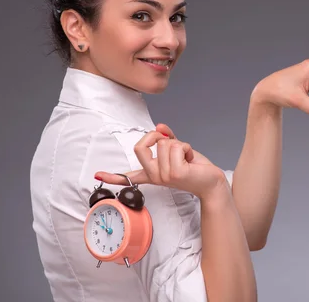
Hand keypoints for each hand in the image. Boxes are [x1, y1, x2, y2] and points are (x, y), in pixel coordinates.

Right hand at [94, 124, 226, 199]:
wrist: (212, 182)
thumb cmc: (196, 168)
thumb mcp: (178, 150)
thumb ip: (167, 138)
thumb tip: (159, 126)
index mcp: (153, 173)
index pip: (129, 175)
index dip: (113, 175)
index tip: (97, 174)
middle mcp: (155, 176)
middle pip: (141, 146)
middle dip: (156, 137)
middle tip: (172, 143)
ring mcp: (163, 176)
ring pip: (164, 144)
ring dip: (179, 145)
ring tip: (187, 158)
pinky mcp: (175, 173)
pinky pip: (176, 146)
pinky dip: (186, 148)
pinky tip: (191, 160)